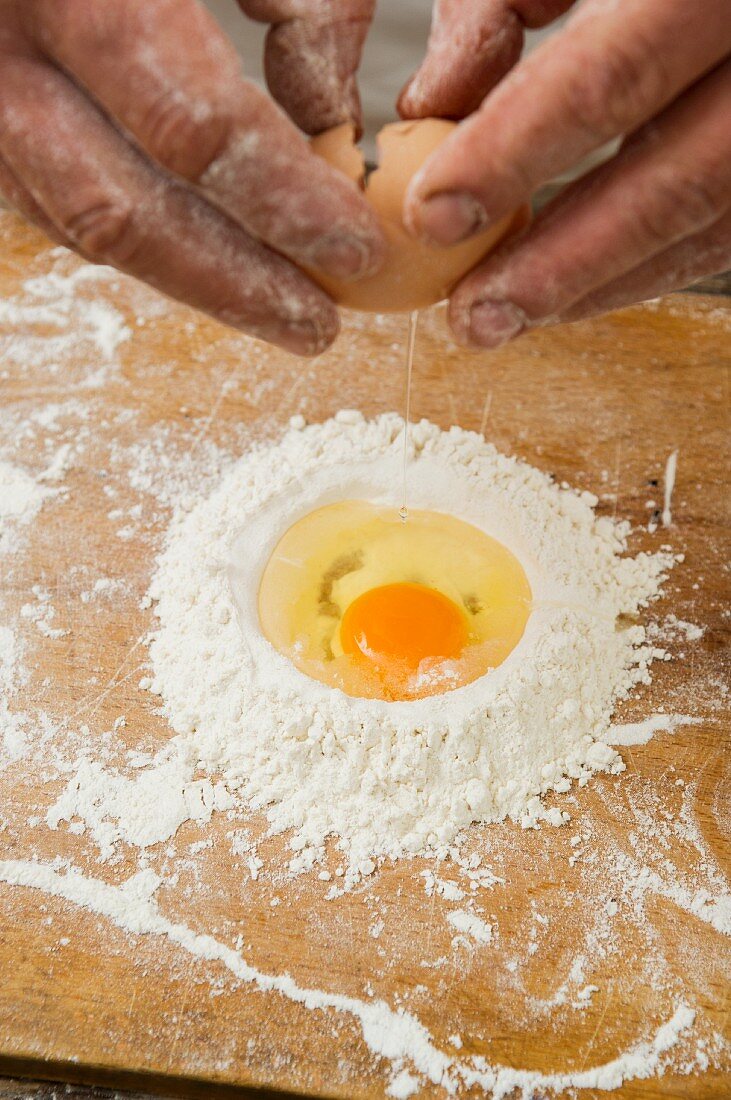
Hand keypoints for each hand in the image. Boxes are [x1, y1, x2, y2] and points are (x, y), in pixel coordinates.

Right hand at [0, 0, 383, 354]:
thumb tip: (322, 114)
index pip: (195, 126)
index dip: (286, 202)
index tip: (356, 249)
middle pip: (124, 214)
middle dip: (234, 284)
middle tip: (315, 330)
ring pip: (82, 226)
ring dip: (188, 280)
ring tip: (275, 309)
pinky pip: (52, 201)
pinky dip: (138, 237)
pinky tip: (202, 255)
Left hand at [400, 0, 730, 345]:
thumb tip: (434, 103)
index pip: (608, 78)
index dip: (511, 155)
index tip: (431, 215)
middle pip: (675, 183)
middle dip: (560, 263)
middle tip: (471, 317)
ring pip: (707, 224)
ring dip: (600, 284)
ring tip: (507, 315)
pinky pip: (727, 229)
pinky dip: (645, 265)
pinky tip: (577, 286)